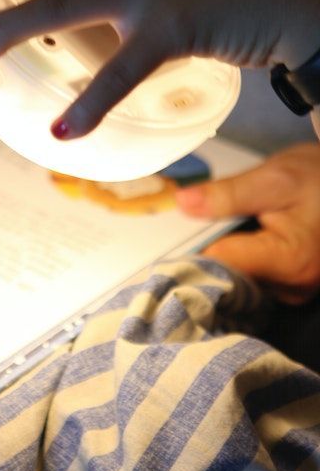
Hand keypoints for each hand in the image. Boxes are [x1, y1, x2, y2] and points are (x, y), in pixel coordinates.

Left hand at [176, 144, 319, 303]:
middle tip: (181, 226)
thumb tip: (182, 203)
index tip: (166, 234)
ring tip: (205, 229)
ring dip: (216, 256)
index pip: (219, 267)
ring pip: (234, 280)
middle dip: (200, 252)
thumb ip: (228, 194)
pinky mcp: (287, 287)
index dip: (189, 249)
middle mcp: (290, 287)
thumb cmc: (317, 180)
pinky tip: (225, 239)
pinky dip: (233, 259)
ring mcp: (289, 291)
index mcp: (288, 261)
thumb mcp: (273, 179)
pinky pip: (248, 279)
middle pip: (225, 277)